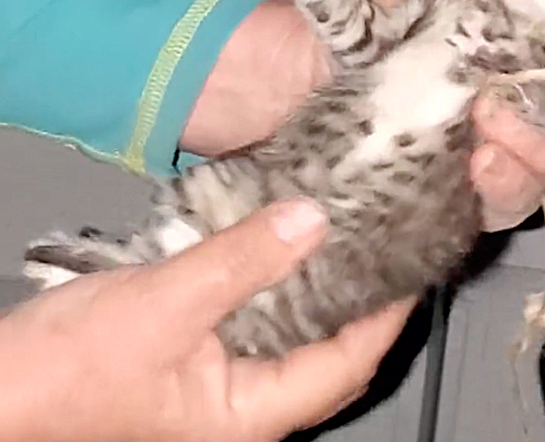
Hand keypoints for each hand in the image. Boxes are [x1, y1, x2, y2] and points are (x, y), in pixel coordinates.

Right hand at [0, 199, 413, 441]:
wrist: (2, 386)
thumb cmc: (71, 367)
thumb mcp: (166, 304)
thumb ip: (241, 262)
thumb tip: (313, 221)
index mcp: (251, 413)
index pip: (347, 365)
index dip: (387, 317)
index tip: (413, 267)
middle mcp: (247, 404)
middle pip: (329, 352)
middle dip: (363, 301)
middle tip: (387, 244)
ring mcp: (225, 382)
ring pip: (295, 333)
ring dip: (321, 287)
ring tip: (349, 235)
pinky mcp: (203, 357)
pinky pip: (259, 318)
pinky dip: (280, 281)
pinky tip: (286, 244)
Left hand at [181, 0, 544, 231]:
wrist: (293, 83)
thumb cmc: (364, 31)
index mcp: (527, 53)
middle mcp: (526, 107)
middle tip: (519, 88)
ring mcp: (499, 156)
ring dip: (535, 147)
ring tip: (486, 125)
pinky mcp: (464, 200)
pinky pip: (508, 206)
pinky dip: (502, 187)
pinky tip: (476, 166)